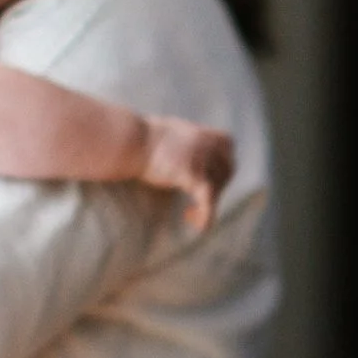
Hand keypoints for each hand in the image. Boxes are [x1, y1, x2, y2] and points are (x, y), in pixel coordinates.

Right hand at [139, 117, 233, 232]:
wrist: (129, 140)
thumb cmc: (139, 139)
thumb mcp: (169, 133)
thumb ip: (184, 142)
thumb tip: (184, 154)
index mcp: (201, 132)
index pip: (229, 146)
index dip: (224, 162)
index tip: (212, 175)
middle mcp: (205, 142)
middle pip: (227, 169)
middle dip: (218, 185)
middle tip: (198, 198)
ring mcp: (201, 158)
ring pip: (218, 187)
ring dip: (208, 202)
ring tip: (189, 212)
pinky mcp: (192, 175)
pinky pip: (208, 201)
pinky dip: (205, 217)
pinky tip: (197, 225)